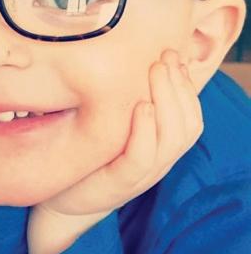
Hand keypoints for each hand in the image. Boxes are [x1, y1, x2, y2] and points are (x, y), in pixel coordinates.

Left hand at [28, 49, 203, 253]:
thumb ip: (126, 102)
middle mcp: (158, 161)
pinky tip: (142, 107)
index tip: (174, 54)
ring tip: (156, 71)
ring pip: (172, 139)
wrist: (63, 199)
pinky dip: (146, 133)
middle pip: (187, 124)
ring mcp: (141, 176)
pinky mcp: (118, 185)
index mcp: (161, 146)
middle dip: (178, 85)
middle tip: (164, 57)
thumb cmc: (90, 154)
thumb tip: (129, 60)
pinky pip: (141, 159)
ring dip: (167, 100)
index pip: (190, 116)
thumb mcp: (113, 124)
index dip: (186, 85)